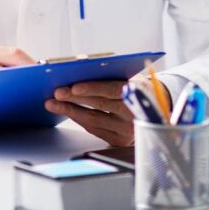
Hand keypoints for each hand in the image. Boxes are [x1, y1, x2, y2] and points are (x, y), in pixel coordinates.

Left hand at [44, 79, 171, 146]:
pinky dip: (78, 119)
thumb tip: (79, 68)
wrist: (156, 108)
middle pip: (99, 106)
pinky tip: (66, 111)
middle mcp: (134, 115)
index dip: (92, 88)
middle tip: (56, 92)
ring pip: (93, 120)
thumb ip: (110, 76)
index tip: (73, 87)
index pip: (113, 90)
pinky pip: (94, 129)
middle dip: (74, 99)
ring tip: (53, 103)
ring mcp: (127, 131)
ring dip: (70, 111)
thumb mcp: (129, 77)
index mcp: (139, 93)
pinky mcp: (119, 141)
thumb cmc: (136, 87)